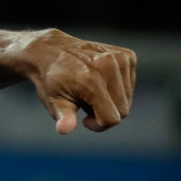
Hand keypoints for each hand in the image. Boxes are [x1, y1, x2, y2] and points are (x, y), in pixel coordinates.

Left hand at [20, 28, 135, 133]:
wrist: (51, 51)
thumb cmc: (52, 81)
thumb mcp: (54, 101)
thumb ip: (64, 117)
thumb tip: (64, 129)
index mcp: (92, 80)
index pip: (112, 118)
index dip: (98, 125)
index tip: (84, 120)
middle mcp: (109, 66)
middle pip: (123, 110)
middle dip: (104, 113)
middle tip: (84, 102)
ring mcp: (121, 58)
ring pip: (127, 98)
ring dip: (111, 100)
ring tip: (90, 90)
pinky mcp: (127, 55)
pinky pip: (130, 84)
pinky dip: (117, 88)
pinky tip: (99, 80)